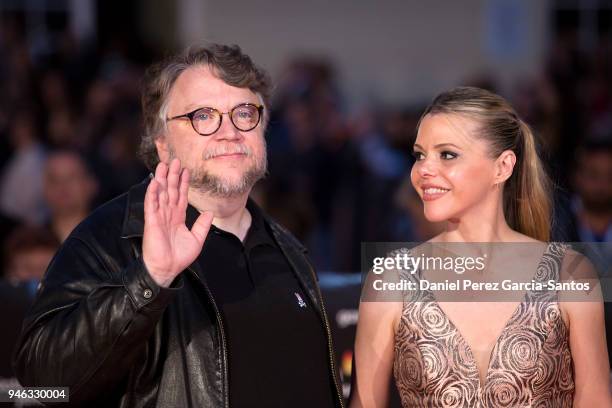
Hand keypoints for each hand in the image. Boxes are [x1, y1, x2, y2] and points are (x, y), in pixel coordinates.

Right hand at [142, 158, 213, 286]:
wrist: (167, 269)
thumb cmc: (179, 257)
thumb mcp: (197, 239)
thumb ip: (202, 225)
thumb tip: (209, 211)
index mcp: (178, 217)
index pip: (181, 196)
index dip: (184, 183)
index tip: (186, 170)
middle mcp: (168, 214)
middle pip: (171, 190)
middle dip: (173, 175)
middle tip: (175, 160)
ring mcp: (159, 216)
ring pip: (161, 193)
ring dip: (162, 179)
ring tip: (164, 164)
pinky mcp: (151, 221)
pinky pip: (152, 204)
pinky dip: (153, 193)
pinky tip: (155, 182)